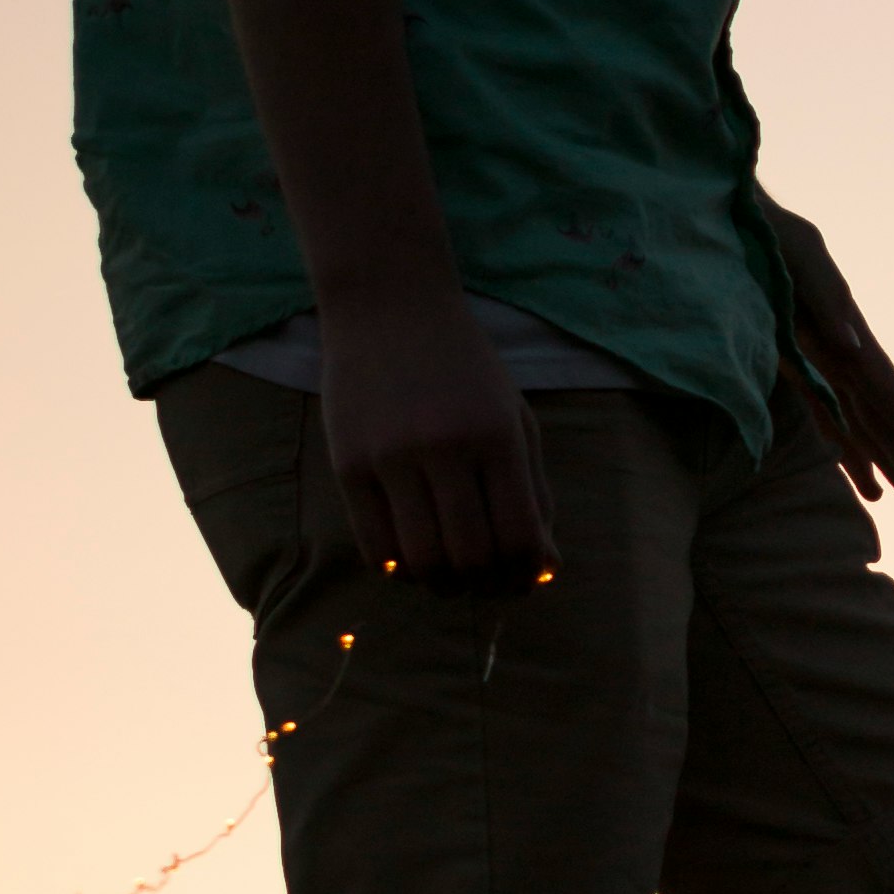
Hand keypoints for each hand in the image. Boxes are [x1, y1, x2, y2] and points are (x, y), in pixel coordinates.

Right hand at [315, 275, 558, 588]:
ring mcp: (392, 457)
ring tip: (448, 576)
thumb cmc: (465, 371)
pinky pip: (375, 546)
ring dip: (441, 583)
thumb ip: (535, 493)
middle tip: (484, 583)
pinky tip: (411, 558)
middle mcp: (446, 447)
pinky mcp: (348, 464)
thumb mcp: (514, 419)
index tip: (522, 580)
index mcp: (498, 436)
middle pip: (471, 556)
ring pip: (422, 559)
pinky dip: (399, 568)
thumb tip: (545, 570)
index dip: (525, 574)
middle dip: (484, 585)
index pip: (519, 535)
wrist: (389, 308)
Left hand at [761, 203, 893, 524]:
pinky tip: (871, 491)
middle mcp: (849, 361)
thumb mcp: (798, 256)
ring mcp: (829, 371)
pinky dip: (855, 461)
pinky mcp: (803, 375)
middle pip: (888, 428)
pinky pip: (835, 428)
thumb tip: (858, 350)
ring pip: (868, 435)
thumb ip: (827, 300)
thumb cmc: (767, 235)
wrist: (734, 224)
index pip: (892, 397)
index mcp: (853, 335)